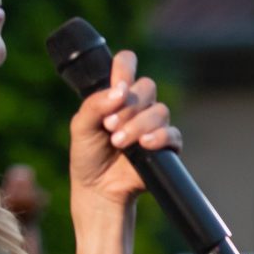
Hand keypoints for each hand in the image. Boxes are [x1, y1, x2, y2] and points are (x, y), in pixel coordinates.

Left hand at [66, 48, 178, 209]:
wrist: (97, 189)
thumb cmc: (88, 155)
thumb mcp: (80, 127)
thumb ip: (95, 105)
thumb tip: (120, 91)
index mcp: (117, 94)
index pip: (127, 64)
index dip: (125, 66)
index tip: (118, 84)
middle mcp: (138, 106)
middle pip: (147, 86)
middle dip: (129, 106)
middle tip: (109, 126)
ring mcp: (153, 125)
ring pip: (159, 111)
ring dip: (138, 125)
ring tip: (118, 142)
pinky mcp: (166, 146)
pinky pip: (172, 134)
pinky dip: (159, 137)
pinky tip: (144, 144)